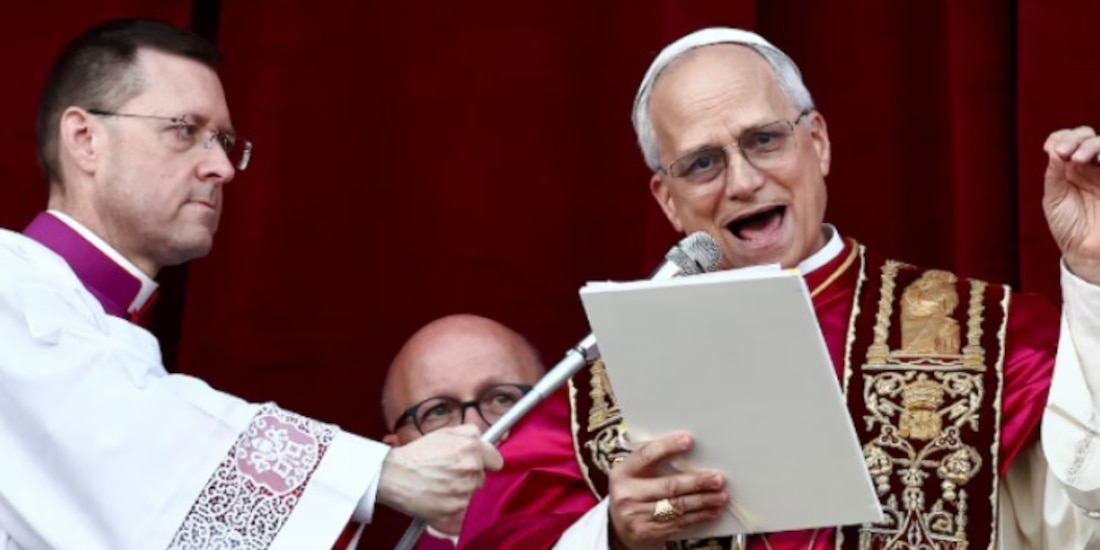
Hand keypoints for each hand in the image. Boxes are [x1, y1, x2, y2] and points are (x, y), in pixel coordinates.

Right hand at [376, 424, 502, 519]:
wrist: (393, 475)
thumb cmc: (416, 454)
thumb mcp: (444, 432)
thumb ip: (469, 434)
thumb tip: (485, 440)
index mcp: (471, 446)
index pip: (496, 460)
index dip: (486, 461)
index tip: (479, 463)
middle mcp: (472, 467)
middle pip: (482, 476)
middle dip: (469, 475)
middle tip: (448, 471)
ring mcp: (465, 488)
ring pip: (471, 491)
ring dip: (460, 489)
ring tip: (439, 482)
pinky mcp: (456, 507)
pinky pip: (461, 505)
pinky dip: (450, 501)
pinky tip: (436, 493)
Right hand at [608, 432, 728, 549]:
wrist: (619, 529)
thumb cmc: (633, 494)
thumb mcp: (634, 476)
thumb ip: (653, 463)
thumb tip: (689, 452)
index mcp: (622, 473)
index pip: (646, 455)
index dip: (667, 446)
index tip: (688, 440)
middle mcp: (627, 494)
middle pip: (668, 485)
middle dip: (697, 482)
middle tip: (718, 478)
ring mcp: (636, 516)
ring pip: (678, 506)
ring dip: (703, 501)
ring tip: (721, 495)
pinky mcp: (648, 533)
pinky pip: (679, 522)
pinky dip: (699, 516)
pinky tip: (711, 511)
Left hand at [1043, 126, 1099, 283]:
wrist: (1087, 253)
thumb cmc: (1069, 228)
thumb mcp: (1054, 199)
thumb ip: (1054, 174)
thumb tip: (1053, 148)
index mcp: (1071, 169)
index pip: (1069, 140)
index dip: (1062, 137)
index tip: (1051, 148)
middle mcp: (1091, 167)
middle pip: (1088, 137)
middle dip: (1075, 139)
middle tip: (1064, 153)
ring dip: (1092, 144)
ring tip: (1078, 158)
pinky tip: (1099, 159)